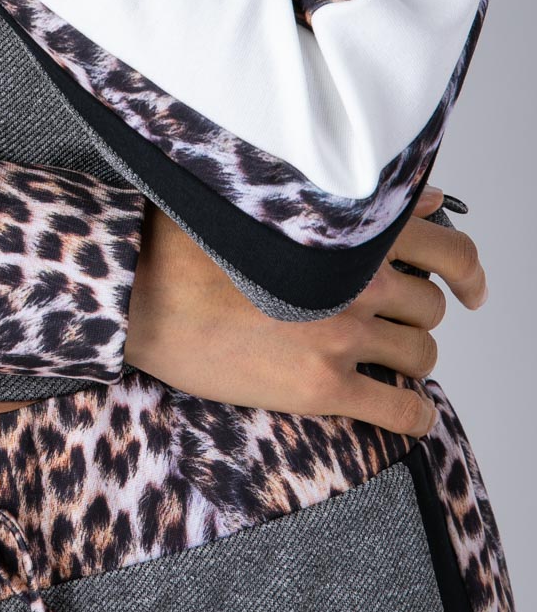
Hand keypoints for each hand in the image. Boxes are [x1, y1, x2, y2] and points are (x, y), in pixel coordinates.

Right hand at [121, 183, 486, 437]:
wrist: (143, 292)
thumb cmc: (195, 243)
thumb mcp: (274, 205)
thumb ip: (355, 201)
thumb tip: (425, 197)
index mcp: (348, 230)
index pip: (447, 247)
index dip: (467, 270)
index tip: (469, 285)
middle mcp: (357, 279)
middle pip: (431, 306)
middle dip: (417, 314)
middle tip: (393, 321)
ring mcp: (343, 335)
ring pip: (422, 354)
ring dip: (410, 357)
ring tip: (380, 358)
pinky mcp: (324, 388)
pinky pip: (402, 411)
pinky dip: (416, 414)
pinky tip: (405, 411)